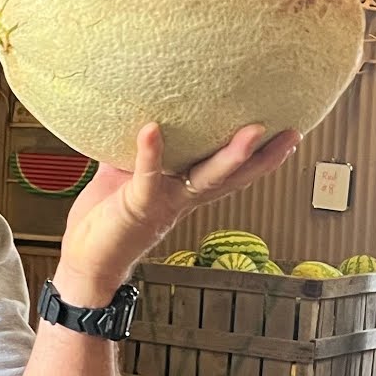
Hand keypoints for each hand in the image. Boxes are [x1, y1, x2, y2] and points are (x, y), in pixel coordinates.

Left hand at [54, 123, 300, 304]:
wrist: (84, 259)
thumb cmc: (103, 219)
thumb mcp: (123, 177)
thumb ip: (134, 151)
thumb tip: (137, 116)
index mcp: (182, 191)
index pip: (228, 172)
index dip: (259, 156)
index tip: (289, 133)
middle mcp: (182, 198)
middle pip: (232, 177)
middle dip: (263, 157)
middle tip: (291, 133)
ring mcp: (165, 204)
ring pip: (206, 180)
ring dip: (229, 157)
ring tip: (251, 130)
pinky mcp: (138, 207)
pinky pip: (148, 177)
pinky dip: (151, 153)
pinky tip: (152, 129)